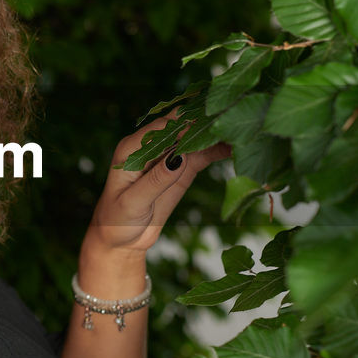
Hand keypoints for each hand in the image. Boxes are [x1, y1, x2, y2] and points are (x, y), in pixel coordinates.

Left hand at [84, 111, 230, 255]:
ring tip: (240, 131)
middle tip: (230, 118)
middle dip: (203, 121)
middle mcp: (151, 147)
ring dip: (214, 134)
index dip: (184, 121)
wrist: (122, 239)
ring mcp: (168, 157)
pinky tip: (236, 147)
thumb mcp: (133, 202)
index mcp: (131, 150)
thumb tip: (178, 157)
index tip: (206, 119)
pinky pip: (202, 155)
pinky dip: (217, 150)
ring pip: (194, 139)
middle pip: (180, 127)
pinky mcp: (182, 169)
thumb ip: (155, 181)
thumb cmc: (117, 220)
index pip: (160, 128)